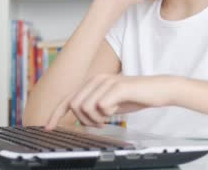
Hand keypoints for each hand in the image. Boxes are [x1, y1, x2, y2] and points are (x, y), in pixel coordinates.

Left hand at [45, 75, 176, 129]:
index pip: (68, 99)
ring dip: (96, 119)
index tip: (48, 128)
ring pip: (85, 107)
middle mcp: (96, 79)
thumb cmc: (136, 97)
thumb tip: (80, 117)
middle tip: (100, 123)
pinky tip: (117, 111)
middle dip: (84, 120)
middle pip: (74, 105)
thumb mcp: (110, 103)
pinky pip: (101, 107)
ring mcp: (107, 82)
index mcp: (92, 83)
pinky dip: (108, 114)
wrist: (159, 90)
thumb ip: (94, 107)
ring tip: (108, 117)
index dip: (55, 114)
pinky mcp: (117, 87)